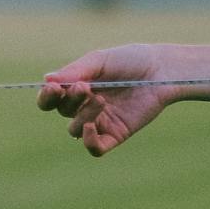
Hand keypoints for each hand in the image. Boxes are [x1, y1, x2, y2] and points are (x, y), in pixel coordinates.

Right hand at [37, 43, 209, 156]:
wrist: (163, 70)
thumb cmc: (131, 60)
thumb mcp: (99, 60)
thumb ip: (75, 71)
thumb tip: (46, 80)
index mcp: (77, 88)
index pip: (50, 100)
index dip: (46, 97)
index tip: (54, 88)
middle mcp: (85, 106)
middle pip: (63, 112)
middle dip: (70, 100)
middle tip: (85, 87)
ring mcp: (101, 122)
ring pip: (76, 130)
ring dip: (83, 116)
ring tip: (101, 99)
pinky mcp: (117, 134)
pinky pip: (95, 148)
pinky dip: (89, 141)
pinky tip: (92, 127)